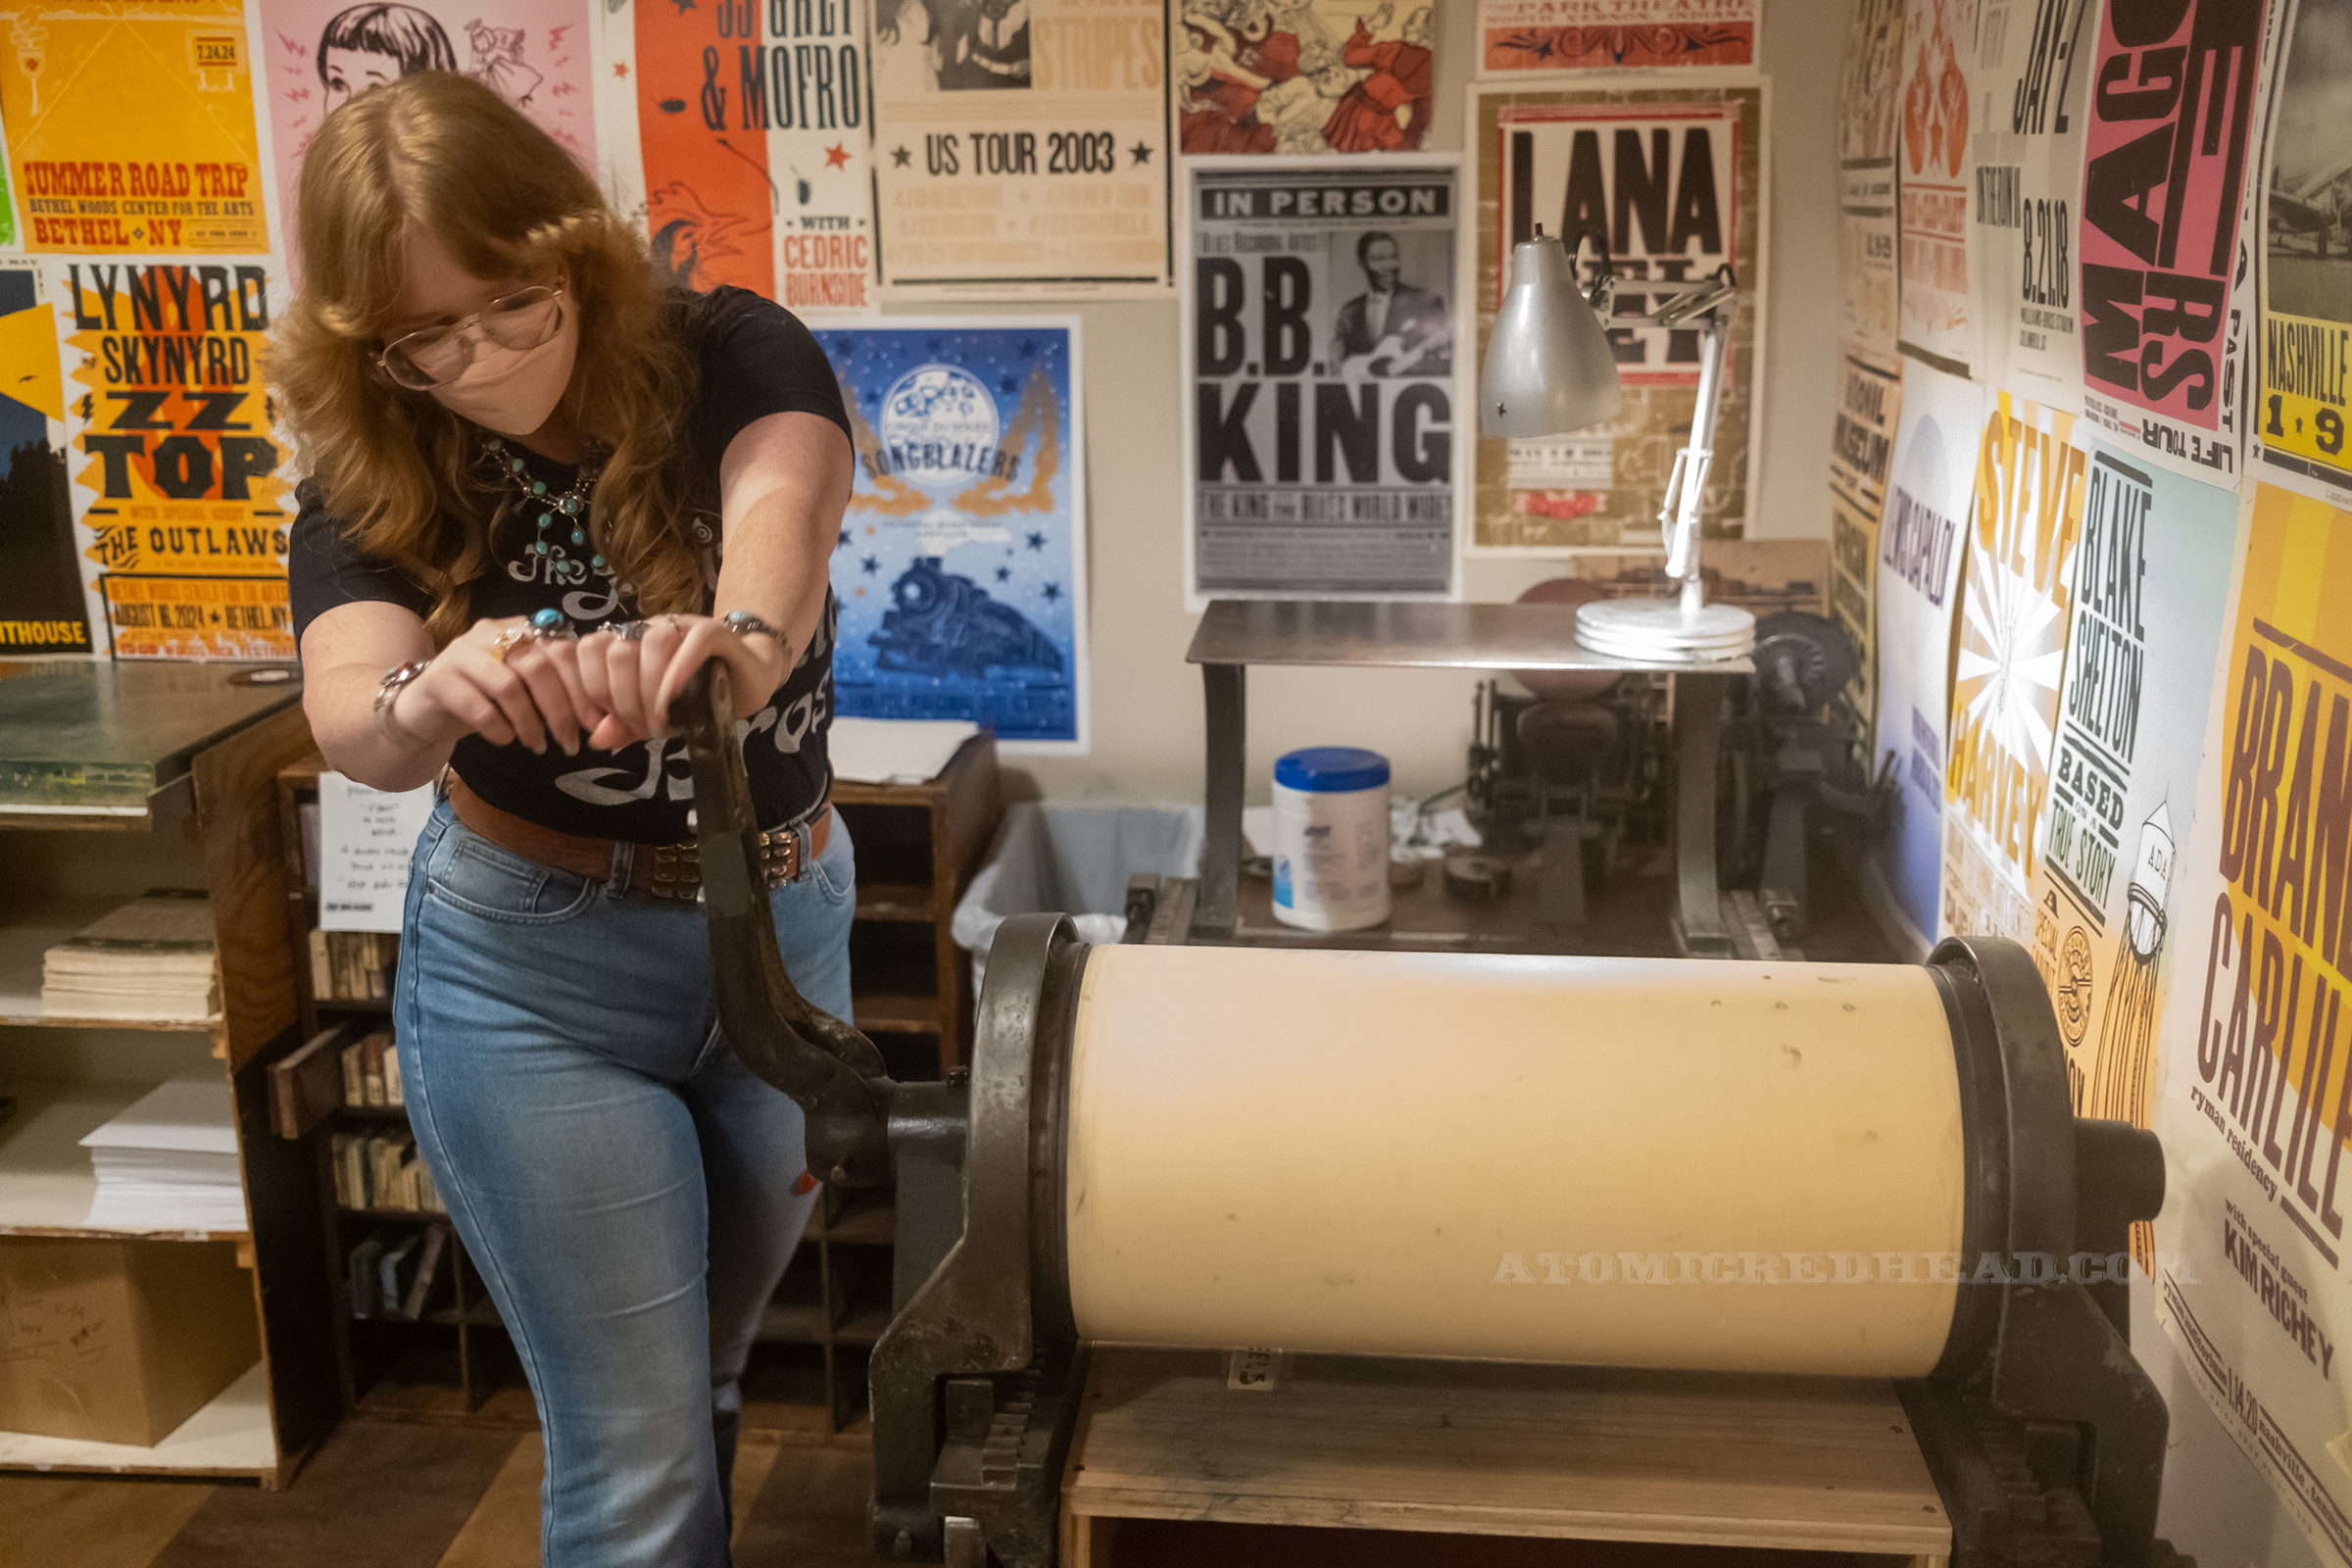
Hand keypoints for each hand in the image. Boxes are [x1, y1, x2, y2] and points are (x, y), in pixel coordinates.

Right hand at [387, 617, 604, 756]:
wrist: (424, 710)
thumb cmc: (485, 699)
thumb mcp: (525, 689)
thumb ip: (556, 690)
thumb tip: (602, 718)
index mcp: (519, 629)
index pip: (561, 650)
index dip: (583, 688)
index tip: (596, 723)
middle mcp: (491, 633)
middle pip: (538, 668)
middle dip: (560, 710)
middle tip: (569, 742)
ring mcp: (461, 653)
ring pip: (509, 687)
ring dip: (529, 723)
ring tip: (537, 744)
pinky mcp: (438, 680)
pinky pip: (478, 708)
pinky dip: (499, 729)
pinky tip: (505, 740)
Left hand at [574, 613, 788, 751]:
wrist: (750, 676)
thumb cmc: (701, 695)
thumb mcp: (657, 716)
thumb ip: (626, 725)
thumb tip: (598, 740)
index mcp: (627, 643)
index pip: (590, 651)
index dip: (591, 691)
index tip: (607, 725)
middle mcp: (650, 629)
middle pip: (618, 651)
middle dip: (624, 699)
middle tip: (642, 728)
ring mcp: (682, 626)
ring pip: (653, 643)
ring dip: (651, 689)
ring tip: (662, 721)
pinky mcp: (715, 631)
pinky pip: (694, 641)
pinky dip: (681, 670)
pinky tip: (676, 698)